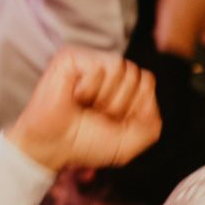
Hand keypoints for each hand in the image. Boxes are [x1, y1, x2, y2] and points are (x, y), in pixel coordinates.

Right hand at [7, 47, 160, 172]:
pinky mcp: (71, 57)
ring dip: (104, 98)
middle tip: (96, 114)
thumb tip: (149, 93)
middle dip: (120, 104)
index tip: (114, 121)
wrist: (52, 147)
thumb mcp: (129, 143)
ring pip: (120, 68)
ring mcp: (88, 61)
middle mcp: (106, 69)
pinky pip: (99, 68)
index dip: (135, 106)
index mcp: (122, 84)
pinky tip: (75, 97)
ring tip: (86, 106)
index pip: (147, 81)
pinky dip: (89, 89)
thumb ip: (152, 124)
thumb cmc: (87, 143)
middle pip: (135, 74)